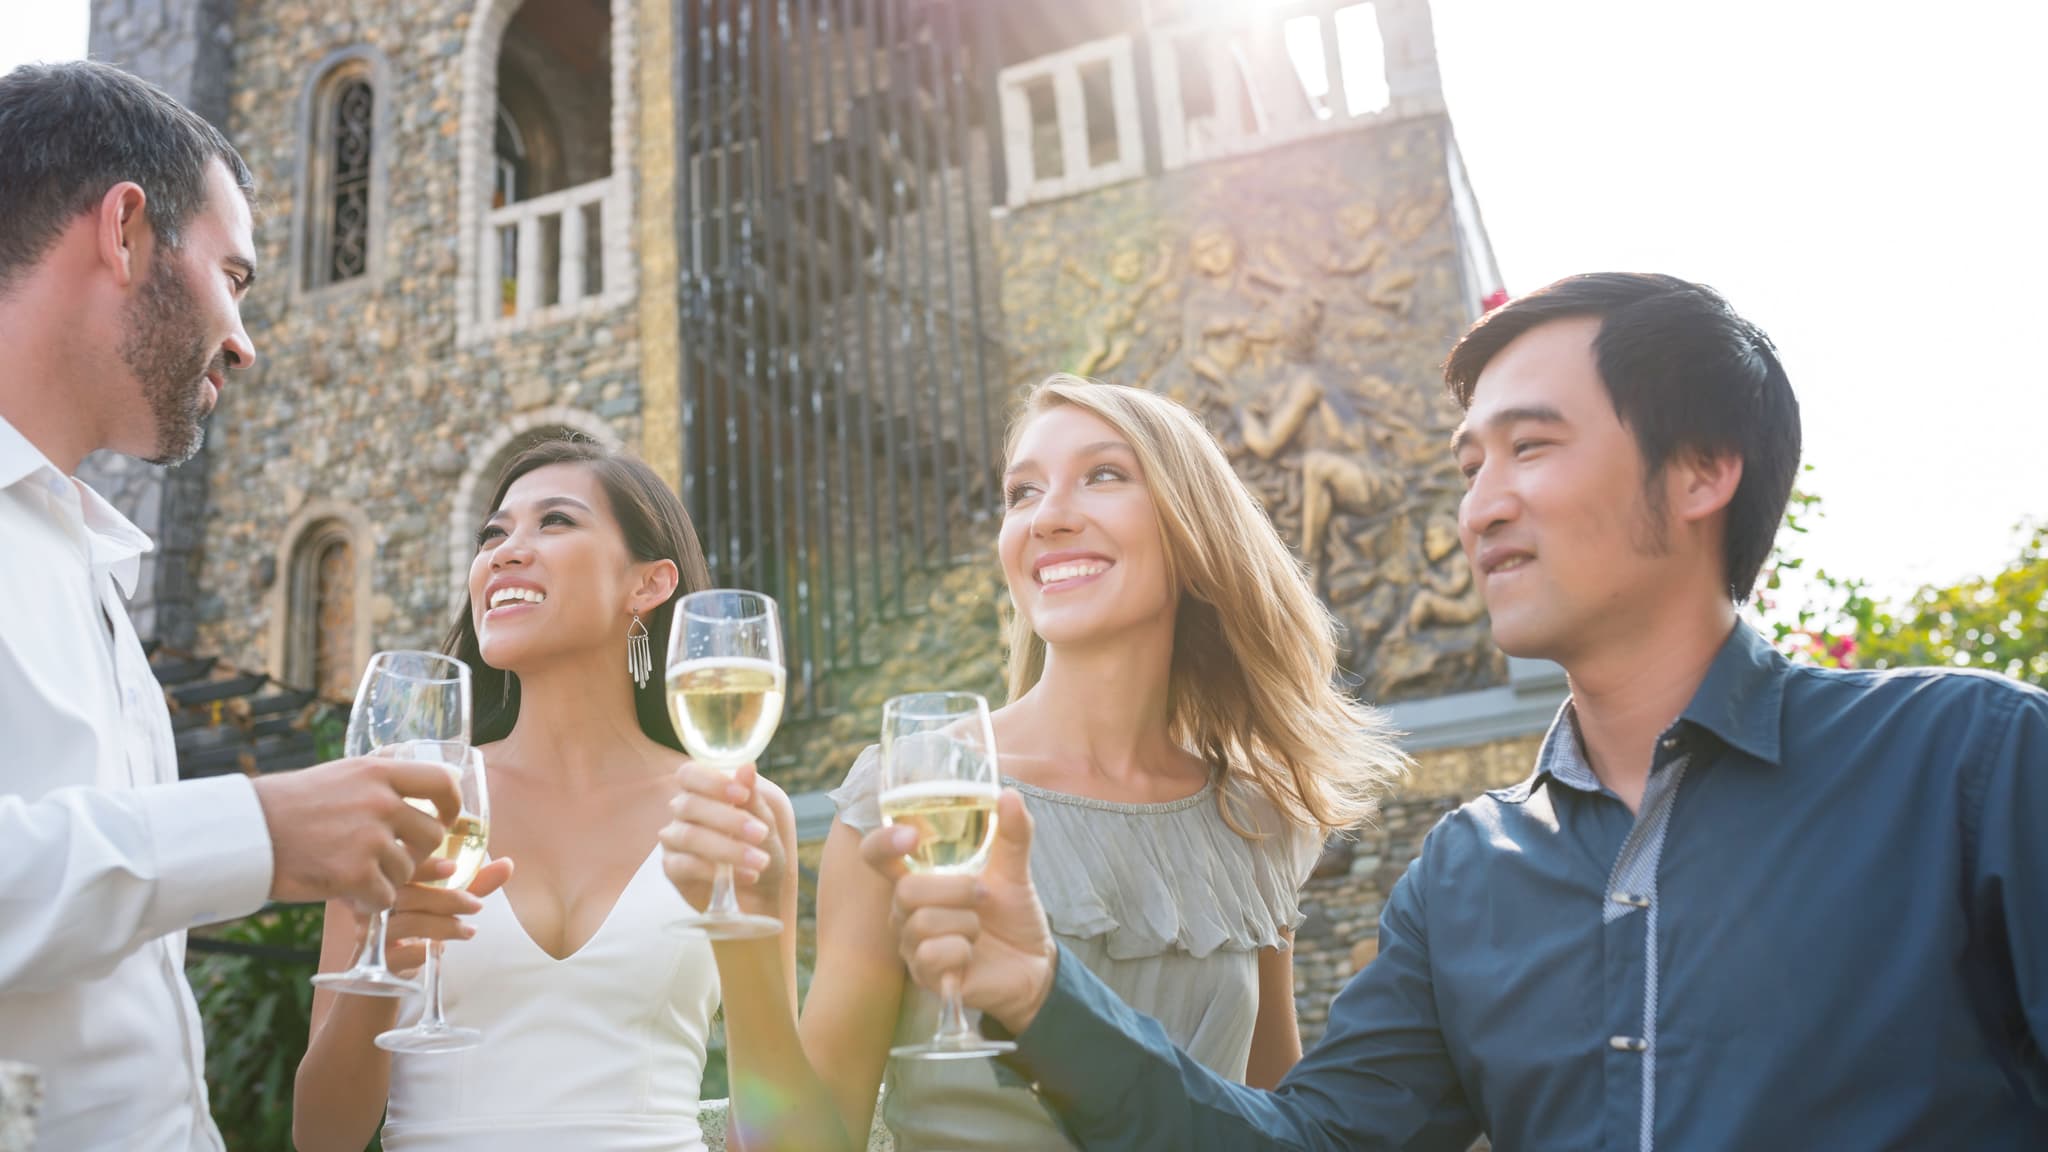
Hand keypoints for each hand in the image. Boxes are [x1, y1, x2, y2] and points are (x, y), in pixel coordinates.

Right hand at [252, 756, 461, 908]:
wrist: (245, 833)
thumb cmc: (288, 805)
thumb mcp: (340, 774)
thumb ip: (378, 780)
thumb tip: (414, 780)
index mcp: (378, 772)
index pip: (442, 782)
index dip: (452, 805)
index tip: (448, 818)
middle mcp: (380, 801)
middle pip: (431, 835)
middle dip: (415, 852)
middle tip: (387, 858)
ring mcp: (369, 838)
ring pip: (407, 870)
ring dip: (386, 877)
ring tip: (352, 871)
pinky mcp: (354, 873)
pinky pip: (384, 896)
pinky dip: (368, 900)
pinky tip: (345, 890)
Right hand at [376, 856, 515, 976]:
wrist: (386, 969)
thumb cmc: (416, 924)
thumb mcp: (444, 902)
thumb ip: (472, 884)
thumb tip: (507, 865)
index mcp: (385, 881)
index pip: (401, 867)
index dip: (426, 865)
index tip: (453, 867)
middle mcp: (372, 903)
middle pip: (408, 894)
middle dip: (447, 898)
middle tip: (478, 905)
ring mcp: (370, 932)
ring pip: (409, 923)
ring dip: (445, 926)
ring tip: (470, 931)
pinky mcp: (376, 961)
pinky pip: (402, 953)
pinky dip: (426, 950)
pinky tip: (440, 950)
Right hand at [658, 761, 786, 916]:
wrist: (760, 891)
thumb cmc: (760, 847)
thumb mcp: (764, 823)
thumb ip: (753, 798)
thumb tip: (748, 767)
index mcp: (701, 791)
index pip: (689, 774)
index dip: (712, 782)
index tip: (742, 794)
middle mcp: (681, 811)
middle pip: (689, 805)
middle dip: (729, 819)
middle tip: (761, 833)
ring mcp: (673, 839)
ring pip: (689, 837)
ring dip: (729, 849)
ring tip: (760, 861)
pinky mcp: (672, 868)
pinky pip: (685, 865)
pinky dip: (718, 872)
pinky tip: (748, 876)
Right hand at [861, 789, 1057, 1032]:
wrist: (1033, 963)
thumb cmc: (1012, 914)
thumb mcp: (1014, 870)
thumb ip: (1012, 833)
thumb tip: (1009, 794)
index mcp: (920, 877)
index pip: (877, 855)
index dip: (883, 842)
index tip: (911, 835)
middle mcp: (907, 910)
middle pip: (905, 891)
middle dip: (954, 889)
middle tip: (983, 894)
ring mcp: (912, 944)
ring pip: (922, 923)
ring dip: (966, 922)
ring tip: (980, 927)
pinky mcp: (925, 976)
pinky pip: (932, 955)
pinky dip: (963, 950)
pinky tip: (972, 953)